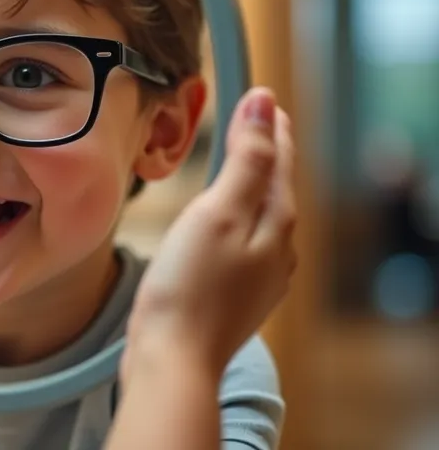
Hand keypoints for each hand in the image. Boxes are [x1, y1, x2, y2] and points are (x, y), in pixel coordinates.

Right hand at [126, 87, 296, 380]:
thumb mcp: (218, 211)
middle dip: (263, 152)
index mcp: (276, 222)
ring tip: (230, 162)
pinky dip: (232, 217)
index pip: (279, 158)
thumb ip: (246, 159)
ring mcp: (259, 275)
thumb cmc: (189, 287)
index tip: (257, 94)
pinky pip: (242, 241)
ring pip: (259, 215)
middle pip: (273, 186)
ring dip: (247, 185)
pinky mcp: (235, 294)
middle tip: (248, 121)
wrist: (174, 358)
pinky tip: (214, 222)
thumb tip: (265, 106)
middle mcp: (278, 249)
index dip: (268, 123)